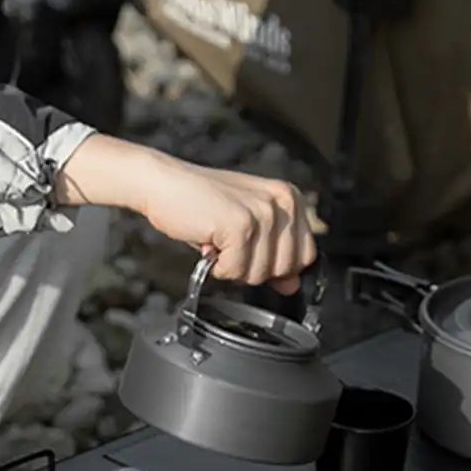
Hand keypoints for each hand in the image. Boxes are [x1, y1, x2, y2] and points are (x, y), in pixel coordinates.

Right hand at [55, 135, 315, 291]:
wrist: (165, 184)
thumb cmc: (202, 203)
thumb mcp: (247, 229)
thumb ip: (274, 255)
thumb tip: (292, 285)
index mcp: (290, 198)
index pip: (305, 256)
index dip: (277, 266)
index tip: (253, 251)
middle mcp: (283, 202)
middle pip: (285, 269)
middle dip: (254, 268)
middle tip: (231, 245)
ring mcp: (264, 213)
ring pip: (259, 275)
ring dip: (232, 267)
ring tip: (218, 240)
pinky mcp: (242, 225)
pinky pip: (236, 271)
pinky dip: (217, 266)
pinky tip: (209, 241)